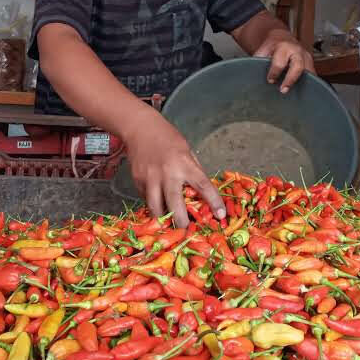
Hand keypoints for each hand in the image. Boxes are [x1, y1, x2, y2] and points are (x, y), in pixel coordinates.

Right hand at [124, 109, 225, 227]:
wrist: (140, 128)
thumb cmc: (168, 138)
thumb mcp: (187, 151)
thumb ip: (193, 171)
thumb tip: (202, 192)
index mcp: (185, 164)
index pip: (203, 186)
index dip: (214, 202)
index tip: (221, 216)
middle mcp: (167, 173)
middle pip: (175, 203)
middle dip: (182, 221)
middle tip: (187, 231)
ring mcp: (150, 178)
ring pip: (155, 207)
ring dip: (163, 218)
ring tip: (169, 224)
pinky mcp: (137, 181)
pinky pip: (146, 199)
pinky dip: (153, 205)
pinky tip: (157, 205)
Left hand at [254, 29, 314, 92]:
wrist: (281, 38)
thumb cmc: (271, 47)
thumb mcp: (262, 51)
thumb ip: (258, 62)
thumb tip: (251, 76)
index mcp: (283, 47)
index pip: (280, 62)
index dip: (274, 72)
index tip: (270, 80)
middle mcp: (297, 51)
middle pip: (298, 66)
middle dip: (290, 79)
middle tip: (283, 90)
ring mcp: (306, 56)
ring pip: (308, 71)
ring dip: (302, 83)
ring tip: (294, 94)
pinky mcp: (311, 63)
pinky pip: (312, 74)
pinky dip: (308, 83)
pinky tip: (301, 90)